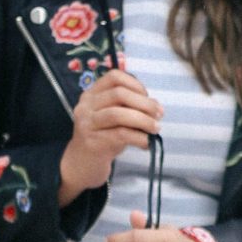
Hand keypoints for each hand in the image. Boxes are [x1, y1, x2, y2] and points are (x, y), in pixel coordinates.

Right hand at [60, 66, 163, 199]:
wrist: (82, 164)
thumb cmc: (103, 137)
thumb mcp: (114, 117)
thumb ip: (129, 107)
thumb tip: (156, 106)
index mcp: (92, 94)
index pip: (114, 77)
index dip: (136, 84)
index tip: (148, 98)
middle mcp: (86, 106)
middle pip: (118, 94)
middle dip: (144, 103)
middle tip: (159, 114)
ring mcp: (87, 124)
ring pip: (118, 114)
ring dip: (143, 120)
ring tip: (155, 128)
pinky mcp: (93, 142)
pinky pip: (121, 135)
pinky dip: (139, 138)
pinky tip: (147, 143)